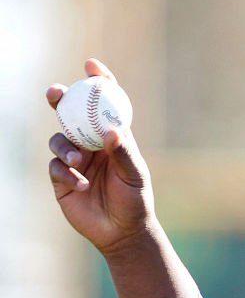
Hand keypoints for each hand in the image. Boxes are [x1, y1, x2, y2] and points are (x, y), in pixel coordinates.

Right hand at [47, 59, 155, 254]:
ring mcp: (75, 160)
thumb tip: (111, 130)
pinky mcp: (62, 179)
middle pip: (71, 114)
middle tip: (56, 92)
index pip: (104, 104)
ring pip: (59, 139)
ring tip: (78, 160)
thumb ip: (124, 152)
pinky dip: (66, 172)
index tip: (91, 65)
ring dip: (64, 145)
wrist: (123, 232)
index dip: (98, 83)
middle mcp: (91, 145)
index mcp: (112, 137)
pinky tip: (81, 183)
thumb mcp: (134, 175)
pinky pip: (56, 167)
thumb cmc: (135, 200)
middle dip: (61, 99)